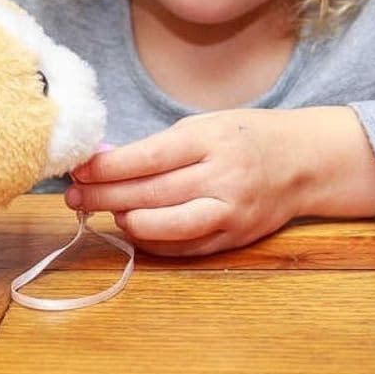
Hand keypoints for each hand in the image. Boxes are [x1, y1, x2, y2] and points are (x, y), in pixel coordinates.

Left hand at [65, 109, 306, 256]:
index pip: (148, 157)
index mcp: (209, 139)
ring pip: (168, 225)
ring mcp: (230, 211)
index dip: (109, 167)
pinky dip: (154, 242)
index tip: (79, 169)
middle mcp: (221, 176)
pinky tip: (134, 231)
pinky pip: (186, 247)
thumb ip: (159, 147)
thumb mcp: (203, 125)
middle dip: (105, 196)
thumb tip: (106, 163)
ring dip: (128, 221)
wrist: (302, 160)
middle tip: (72, 196)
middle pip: (151, 193)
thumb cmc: (244, 136)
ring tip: (105, 213)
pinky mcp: (235, 238)